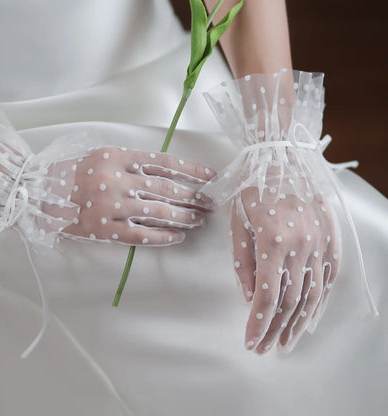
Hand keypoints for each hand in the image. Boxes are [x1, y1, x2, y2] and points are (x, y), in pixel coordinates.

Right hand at [59, 147, 215, 245]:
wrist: (37, 192)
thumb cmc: (73, 172)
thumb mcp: (102, 156)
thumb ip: (132, 162)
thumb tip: (168, 174)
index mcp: (117, 156)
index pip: (164, 162)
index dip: (191, 170)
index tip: (210, 177)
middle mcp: (116, 178)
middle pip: (166, 188)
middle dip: (194, 196)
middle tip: (210, 203)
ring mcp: (110, 205)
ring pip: (157, 212)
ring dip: (183, 217)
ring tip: (199, 220)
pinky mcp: (103, 229)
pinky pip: (140, 235)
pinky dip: (162, 236)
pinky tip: (177, 237)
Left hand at [231, 186, 340, 353]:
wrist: (283, 159)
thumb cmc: (253, 189)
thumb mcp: (238, 223)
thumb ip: (243, 262)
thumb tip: (248, 297)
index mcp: (273, 241)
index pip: (266, 296)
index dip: (257, 323)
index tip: (250, 343)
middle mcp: (301, 247)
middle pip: (289, 301)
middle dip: (274, 329)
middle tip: (264, 348)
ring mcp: (320, 244)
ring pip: (311, 295)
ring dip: (297, 324)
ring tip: (286, 342)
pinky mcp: (331, 240)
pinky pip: (328, 279)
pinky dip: (319, 303)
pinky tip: (309, 319)